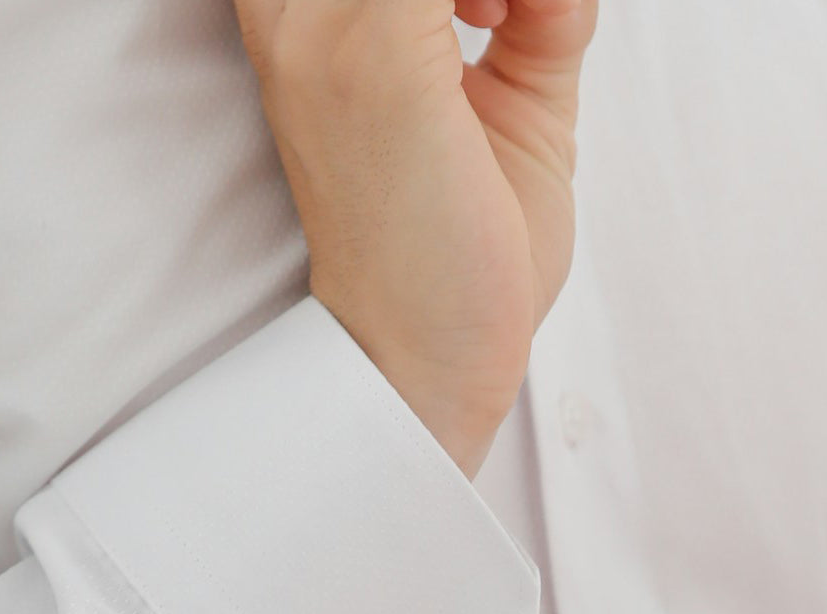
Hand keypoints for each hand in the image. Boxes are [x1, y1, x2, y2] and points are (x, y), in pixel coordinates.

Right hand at [232, 0, 597, 478]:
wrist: (422, 364)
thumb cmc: (456, 258)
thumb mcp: (509, 110)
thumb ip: (532, 18)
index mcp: (308, 25)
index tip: (491, 10)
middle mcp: (294, 15)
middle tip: (507, 12)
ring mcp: (322, 30)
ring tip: (513, 16)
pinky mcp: (371, 56)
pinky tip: (518, 22)